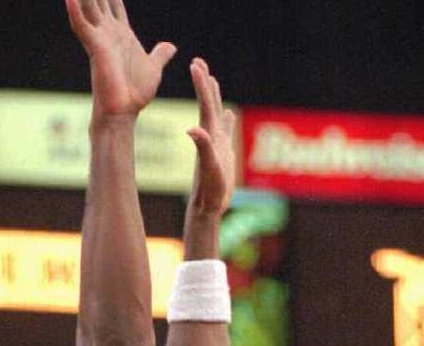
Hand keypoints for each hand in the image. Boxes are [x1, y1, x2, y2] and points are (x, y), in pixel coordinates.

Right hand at [64, 0, 176, 119]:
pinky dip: (75, 10)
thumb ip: (159, 55)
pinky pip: (82, 25)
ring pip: (87, 6)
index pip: (114, 3)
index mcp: (121, 33)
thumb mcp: (153, 68)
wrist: (124, 111)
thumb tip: (170, 46)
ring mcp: (99, 38)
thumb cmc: (135, 93)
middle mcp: (107, 32)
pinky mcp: (94, 48)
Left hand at [185, 57, 235, 217]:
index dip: (201, 84)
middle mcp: (211, 135)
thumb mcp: (208, 167)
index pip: (205, 104)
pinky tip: (230, 114)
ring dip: (214, 96)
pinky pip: (227, 130)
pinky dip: (228, 120)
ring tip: (212, 79)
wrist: (208, 205)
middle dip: (204, 83)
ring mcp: (217, 143)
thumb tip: (192, 129)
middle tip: (198, 62)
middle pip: (208, 103)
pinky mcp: (224, 152)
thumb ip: (202, 147)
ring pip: (217, 114)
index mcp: (208, 135)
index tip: (194, 63)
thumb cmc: (209, 189)